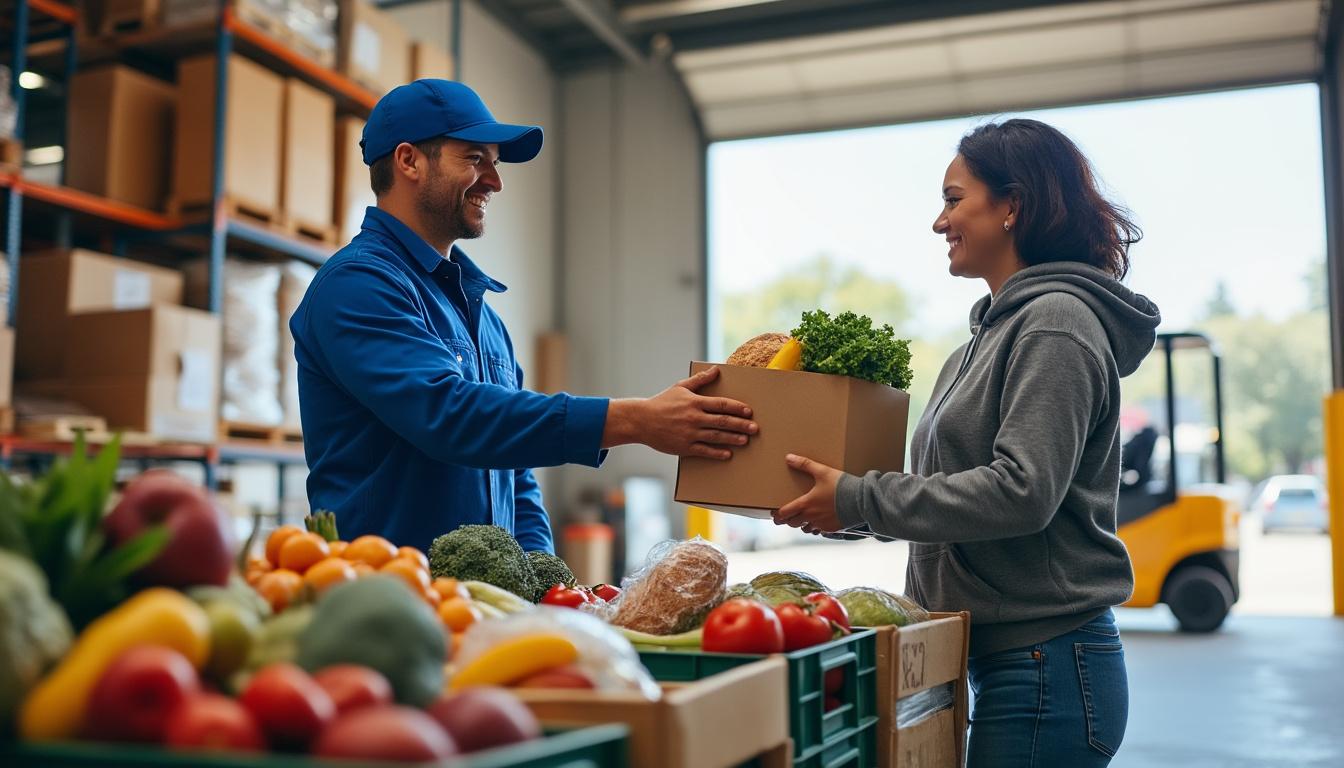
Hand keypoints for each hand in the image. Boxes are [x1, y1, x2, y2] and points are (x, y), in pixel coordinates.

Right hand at [606, 366, 757, 458]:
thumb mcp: (680, 387)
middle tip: (755, 428)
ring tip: (746, 440)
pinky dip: (717, 452)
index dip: (737, 407)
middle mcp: (694, 418)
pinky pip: (704, 451)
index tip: (749, 411)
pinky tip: (728, 454)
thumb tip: (717, 369)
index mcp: (695, 402)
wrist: (641, 421)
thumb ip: (700, 380)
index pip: (721, 404)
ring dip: (733, 438)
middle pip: (723, 421)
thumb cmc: (662, 403)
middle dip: (741, 424)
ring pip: (716, 436)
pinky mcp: (684, 447)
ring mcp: (689, 433)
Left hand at [772, 454, 843, 531]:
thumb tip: (789, 458)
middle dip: (787, 520)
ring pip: (805, 529)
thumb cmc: (842, 486)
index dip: (777, 515)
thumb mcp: (823, 471)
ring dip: (801, 524)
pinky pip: (819, 531)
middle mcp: (811, 517)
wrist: (861, 501)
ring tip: (802, 518)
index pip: (785, 513)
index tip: (774, 514)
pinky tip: (818, 521)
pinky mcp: (832, 528)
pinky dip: (815, 527)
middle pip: (792, 523)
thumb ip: (805, 464)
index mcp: (806, 504)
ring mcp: (822, 524)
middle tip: (785, 516)